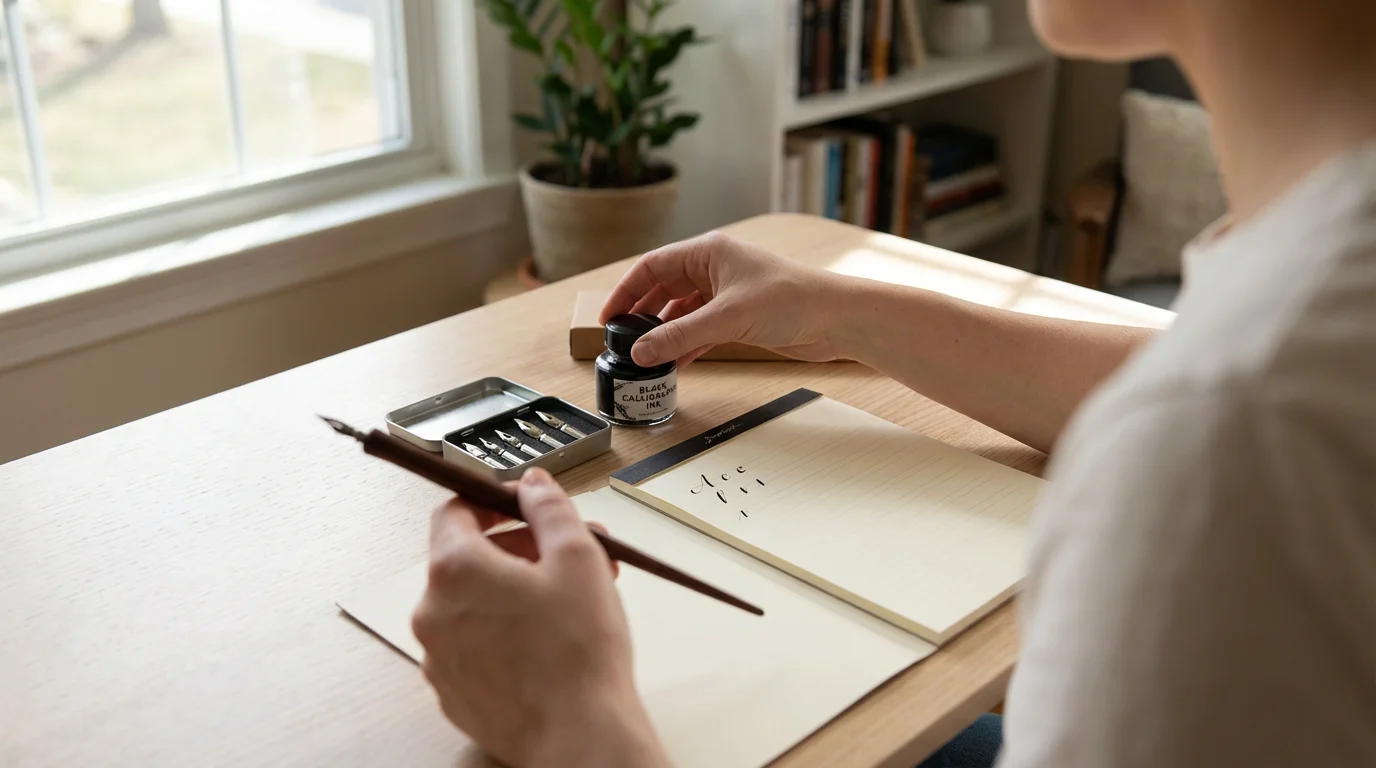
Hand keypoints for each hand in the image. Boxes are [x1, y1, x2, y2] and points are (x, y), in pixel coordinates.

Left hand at [412, 469, 669, 767]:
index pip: (452, 511)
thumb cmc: (578, 653)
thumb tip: (533, 484)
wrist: (579, 737)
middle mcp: (433, 613)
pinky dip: (505, 633)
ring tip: (569, 599)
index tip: (523, 506)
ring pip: (473, 605)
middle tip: (567, 552)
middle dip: (519, 548)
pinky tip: (549, 641)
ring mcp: (439, 658)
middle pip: (467, 559)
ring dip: (514, 590)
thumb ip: (550, 508)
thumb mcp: (578, 557)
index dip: (490, 501)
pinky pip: (475, 646)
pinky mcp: (455, 693)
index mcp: (455, 570)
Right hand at [600, 231, 849, 366]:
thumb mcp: (726, 318)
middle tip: (623, 341)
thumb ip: (679, 336)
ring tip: (645, 357)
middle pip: (665, 289)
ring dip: (665, 334)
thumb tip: (641, 352)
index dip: (626, 291)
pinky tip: (675, 364)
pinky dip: (687, 345)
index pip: (653, 266)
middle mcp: (715, 268)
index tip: (609, 317)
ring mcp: (728, 293)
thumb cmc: (792, 300)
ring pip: (683, 312)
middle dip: (643, 315)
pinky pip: (702, 329)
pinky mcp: (741, 317)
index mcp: (709, 251)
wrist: (837, 319)